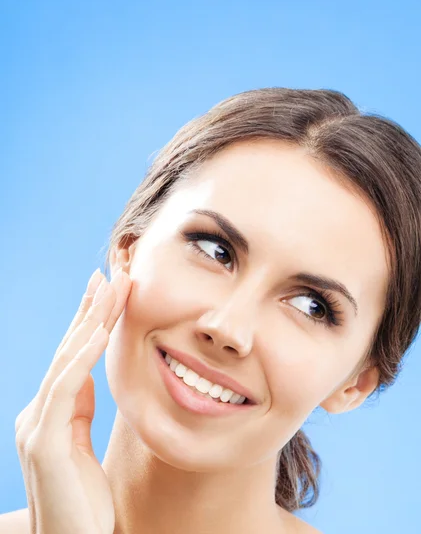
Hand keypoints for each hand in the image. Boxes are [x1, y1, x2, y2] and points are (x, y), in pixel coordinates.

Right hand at [14, 267, 131, 533]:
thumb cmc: (83, 504)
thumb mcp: (83, 446)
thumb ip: (79, 411)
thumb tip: (86, 377)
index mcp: (50, 414)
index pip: (73, 357)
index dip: (88, 322)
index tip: (106, 291)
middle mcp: (37, 414)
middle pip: (68, 351)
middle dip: (90, 310)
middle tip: (108, 274)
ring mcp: (36, 427)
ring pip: (66, 361)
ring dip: (90, 321)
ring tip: (109, 288)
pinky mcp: (42, 442)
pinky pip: (65, 388)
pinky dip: (82, 355)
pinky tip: (99, 330)